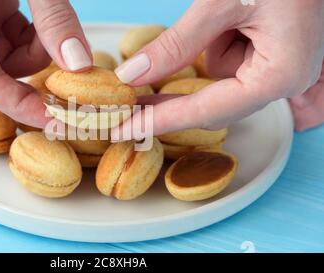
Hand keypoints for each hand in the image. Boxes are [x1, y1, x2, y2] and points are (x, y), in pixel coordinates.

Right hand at [0, 0, 91, 127]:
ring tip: (56, 34)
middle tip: (72, 90)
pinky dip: (38, 40)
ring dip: (39, 58)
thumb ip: (54, 17)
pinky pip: (16, 39)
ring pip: (9, 60)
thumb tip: (79, 64)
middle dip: (32, 82)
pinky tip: (47, 25)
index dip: (20, 106)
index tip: (56, 122)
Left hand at [113, 0, 323, 139]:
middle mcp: (283, 82)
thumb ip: (177, 44)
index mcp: (279, 76)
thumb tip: (133, 75)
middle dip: (172, 97)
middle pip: (212, 103)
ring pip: (218, 77)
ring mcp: (278, 70)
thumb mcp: (220, 3)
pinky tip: (234, 17)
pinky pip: (229, 60)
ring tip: (229, 14)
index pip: (206, 111)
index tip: (126, 130)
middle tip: (129, 102)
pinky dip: (219, 40)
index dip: (161, 121)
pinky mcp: (271, 59)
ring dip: (210, 45)